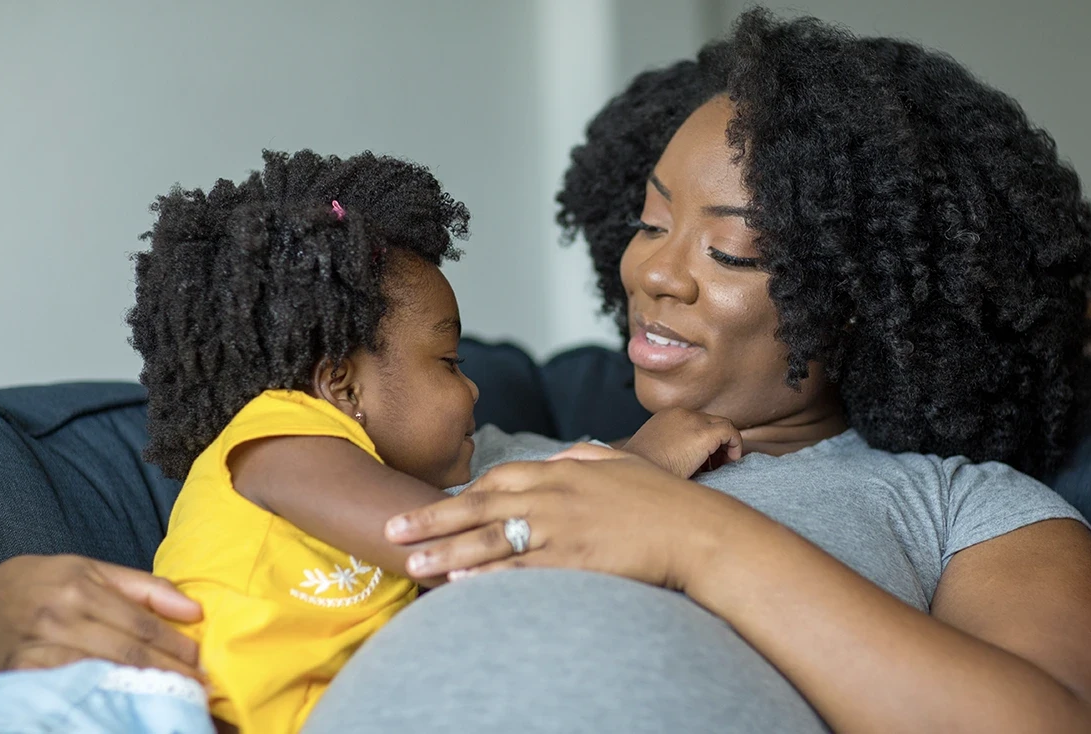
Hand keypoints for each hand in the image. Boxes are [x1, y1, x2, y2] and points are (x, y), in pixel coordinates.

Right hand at [0, 555, 202, 678]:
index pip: (141, 624)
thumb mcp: (98, 571)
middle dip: (167, 671)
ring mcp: (39, 646)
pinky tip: (123, 702)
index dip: (175, 645)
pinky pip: (68, 686)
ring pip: (101, 672)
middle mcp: (61, 617)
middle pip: (127, 651)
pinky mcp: (21, 671)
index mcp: (83, 589)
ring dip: (139, 687)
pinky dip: (98, 695)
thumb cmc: (54, 582)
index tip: (199, 660)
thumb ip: (149, 588)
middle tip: (195, 685)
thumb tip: (195, 611)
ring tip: (169, 696)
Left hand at [385, 444, 762, 589]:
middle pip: (480, 506)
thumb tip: (566, 454)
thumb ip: (586, 457)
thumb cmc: (664, 500)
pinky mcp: (571, 560)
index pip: (500, 477)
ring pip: (490, 538)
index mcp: (564, 470)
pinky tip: (459, 581)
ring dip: (446, 550)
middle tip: (393, 530)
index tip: (437, 504)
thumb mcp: (622, 464)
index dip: (464, 493)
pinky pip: (519, 567)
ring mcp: (561, 528)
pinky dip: (486, 573)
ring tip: (411, 562)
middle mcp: (554, 495)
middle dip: (432, 519)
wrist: (697, 531)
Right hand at [622, 407, 742, 477]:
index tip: (702, 461)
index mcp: (665, 417)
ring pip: (722, 424)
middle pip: (709, 421)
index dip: (702, 441)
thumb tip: (686, 462)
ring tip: (722, 465)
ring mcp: (693, 421)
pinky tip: (731, 461)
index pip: (694, 422)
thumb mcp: (652, 454)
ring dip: (725, 444)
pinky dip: (735, 444)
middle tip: (713, 464)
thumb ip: (669, 450)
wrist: (636, 476)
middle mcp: (680, 414)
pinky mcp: (705, 433)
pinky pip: (730, 432)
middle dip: (715, 442)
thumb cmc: (643, 474)